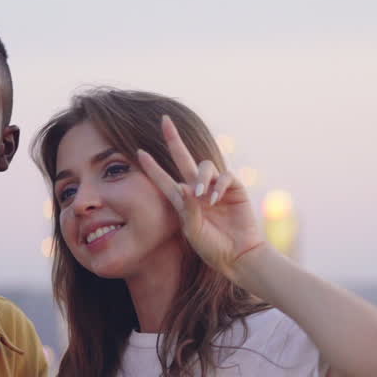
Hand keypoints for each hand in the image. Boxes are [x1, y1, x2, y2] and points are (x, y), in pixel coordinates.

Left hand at [135, 115, 263, 283]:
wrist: (237, 255)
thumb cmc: (212, 247)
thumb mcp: (193, 231)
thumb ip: (188, 209)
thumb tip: (183, 185)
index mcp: (183, 201)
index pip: (164, 180)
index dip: (152, 167)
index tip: (139, 152)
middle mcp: (198, 190)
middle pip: (183, 158)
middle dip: (174, 139)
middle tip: (164, 121)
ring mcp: (216, 187)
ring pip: (205, 166)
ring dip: (202, 177)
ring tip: (203, 196)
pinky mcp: (234, 188)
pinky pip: (224, 176)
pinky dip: (219, 186)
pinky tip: (216, 200)